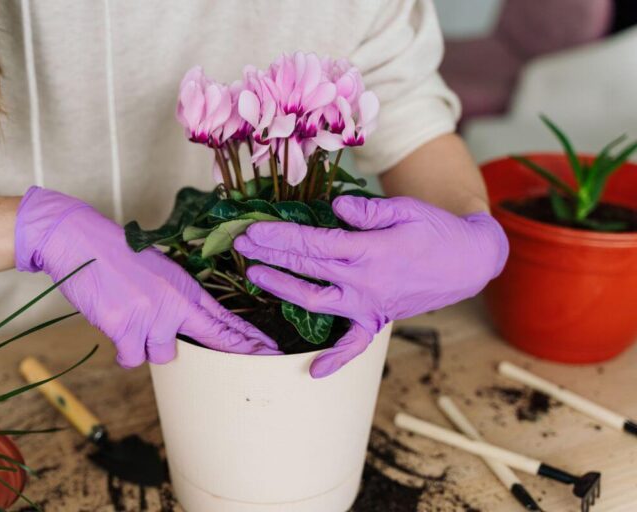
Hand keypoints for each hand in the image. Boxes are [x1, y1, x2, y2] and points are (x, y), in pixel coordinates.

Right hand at [15, 187, 278, 367]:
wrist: (80, 242)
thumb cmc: (117, 256)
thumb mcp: (159, 272)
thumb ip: (177, 298)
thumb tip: (186, 327)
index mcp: (184, 286)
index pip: (224, 318)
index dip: (248, 337)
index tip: (270, 350)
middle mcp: (173, 302)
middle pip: (212, 339)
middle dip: (234, 353)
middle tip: (258, 360)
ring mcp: (150, 315)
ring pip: (162, 355)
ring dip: (148, 345)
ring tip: (132, 318)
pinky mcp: (124, 327)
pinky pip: (132, 358)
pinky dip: (124, 350)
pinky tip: (116, 327)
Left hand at [234, 195, 507, 377]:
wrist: (469, 261)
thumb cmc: (437, 230)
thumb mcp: (407, 209)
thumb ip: (368, 211)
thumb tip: (335, 209)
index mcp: (370, 252)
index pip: (313, 243)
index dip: (280, 236)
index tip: (253, 228)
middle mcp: (364, 282)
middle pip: (307, 268)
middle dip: (271, 254)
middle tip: (241, 243)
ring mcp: (369, 305)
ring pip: (317, 302)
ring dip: (283, 289)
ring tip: (254, 276)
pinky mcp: (378, 319)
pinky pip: (354, 345)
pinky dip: (335, 360)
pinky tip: (313, 371)